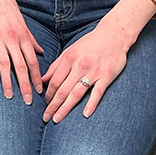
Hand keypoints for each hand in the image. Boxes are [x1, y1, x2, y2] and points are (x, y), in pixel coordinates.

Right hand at [0, 0, 43, 104]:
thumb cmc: (7, 6)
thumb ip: (31, 39)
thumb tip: (42, 52)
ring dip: (7, 82)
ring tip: (9, 96)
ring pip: (4, 65)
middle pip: (21, 66)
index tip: (40, 91)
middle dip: (25, 85)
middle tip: (28, 100)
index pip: (33, 61)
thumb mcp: (22, 22)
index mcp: (23, 36)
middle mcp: (12, 39)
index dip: (37, 77)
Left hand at [42, 0, 155, 122]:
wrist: (113, 35)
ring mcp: (93, 72)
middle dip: (52, 105)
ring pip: (76, 93)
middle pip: (62, 90)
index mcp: (69, 58)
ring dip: (65, 108)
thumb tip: (42, 80)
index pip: (54, 81)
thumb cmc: (89, 44)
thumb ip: (56, 65)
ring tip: (57, 119)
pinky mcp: (106, 76)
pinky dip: (91, 104)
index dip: (48, 94)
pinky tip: (85, 115)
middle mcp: (79, 66)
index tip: (44, 104)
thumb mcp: (70, 50)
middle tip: (45, 118)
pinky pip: (97, 92)